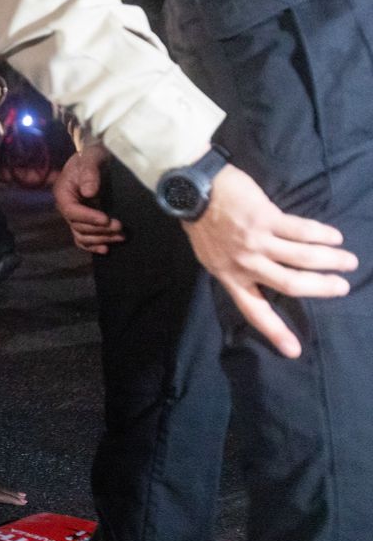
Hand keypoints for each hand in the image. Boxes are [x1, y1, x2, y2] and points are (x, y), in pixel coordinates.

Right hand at [53, 145, 123, 253]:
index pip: (72, 211)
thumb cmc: (91, 154)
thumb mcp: (91, 157)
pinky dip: (93, 246)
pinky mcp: (84, 220)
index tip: (106, 219)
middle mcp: (66, 207)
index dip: (88, 218)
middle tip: (120, 227)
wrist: (94, 156)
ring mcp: (74, 216)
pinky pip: (83, 238)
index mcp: (63, 193)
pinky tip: (106, 249)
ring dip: (101, 239)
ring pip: (83, 235)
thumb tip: (89, 192)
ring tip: (121, 237)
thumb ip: (89, 172)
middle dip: (100, 230)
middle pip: (79, 227)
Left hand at [183, 164, 357, 358]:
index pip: (254, 310)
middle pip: (290, 284)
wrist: (192, 189)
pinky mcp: (266, 218)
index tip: (294, 350)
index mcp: (228, 276)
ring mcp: (256, 241)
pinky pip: (302, 231)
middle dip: (321, 288)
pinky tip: (334, 237)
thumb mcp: (211, 255)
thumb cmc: (202, 222)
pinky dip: (322, 235)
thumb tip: (262, 273)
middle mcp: (244, 264)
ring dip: (330, 260)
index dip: (275, 331)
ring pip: (302, 258)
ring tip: (347, 261)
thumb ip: (236, 267)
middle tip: (342, 288)